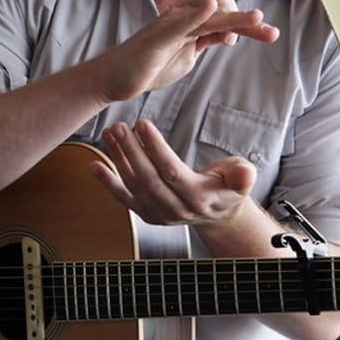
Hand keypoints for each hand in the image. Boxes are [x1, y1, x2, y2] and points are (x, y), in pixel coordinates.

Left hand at [90, 119, 256, 228]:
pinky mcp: (147, 213)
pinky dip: (108, 182)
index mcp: (198, 198)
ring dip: (119, 159)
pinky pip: (125, 198)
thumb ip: (241, 175)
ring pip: (134, 185)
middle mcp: (176, 209)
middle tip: (119, 126)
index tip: (143, 125)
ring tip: (110, 134)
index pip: (171, 171)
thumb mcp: (241, 177)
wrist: (218, 214)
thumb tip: (245, 174)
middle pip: (148, 178)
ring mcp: (159, 214)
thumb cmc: (227, 187)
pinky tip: (95, 165)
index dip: (155, 148)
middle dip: (131, 150)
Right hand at [95, 0, 278, 103]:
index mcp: (192, 24)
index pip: (226, 19)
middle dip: (249, 23)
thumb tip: (228, 36)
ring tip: (256, 19)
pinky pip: (180, 22)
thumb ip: (206, 43)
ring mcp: (170, 25)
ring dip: (233, 18)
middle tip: (272, 33)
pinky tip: (212, 6)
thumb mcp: (186, 57)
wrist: (115, 79)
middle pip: (222, 15)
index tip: (269, 35)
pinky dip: (197, 13)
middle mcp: (183, 19)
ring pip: (207, 17)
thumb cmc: (148, 67)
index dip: (247, 25)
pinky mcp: (158, 36)